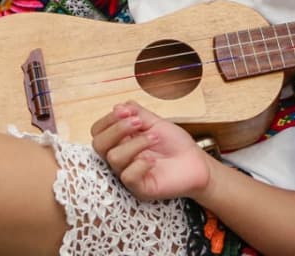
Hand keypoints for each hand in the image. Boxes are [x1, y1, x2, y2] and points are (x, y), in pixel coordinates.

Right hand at [91, 102, 213, 201]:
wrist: (196, 162)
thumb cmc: (175, 144)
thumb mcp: (155, 122)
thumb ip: (136, 113)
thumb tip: (117, 106)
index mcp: (121, 140)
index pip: (98, 131)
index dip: (108, 119)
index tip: (127, 111)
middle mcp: (120, 157)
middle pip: (98, 145)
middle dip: (117, 129)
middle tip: (139, 123)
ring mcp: (127, 174)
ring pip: (114, 158)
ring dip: (136, 143)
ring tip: (155, 138)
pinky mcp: (139, 188)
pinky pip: (127, 176)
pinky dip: (140, 164)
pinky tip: (153, 160)